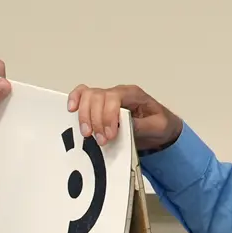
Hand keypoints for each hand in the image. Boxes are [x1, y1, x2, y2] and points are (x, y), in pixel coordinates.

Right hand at [66, 83, 182, 150]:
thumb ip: (141, 125)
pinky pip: (82, 95)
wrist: (160, 128)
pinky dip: (75, 100)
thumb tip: (124, 125)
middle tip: (101, 140)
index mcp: (133, 94)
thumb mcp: (158, 126)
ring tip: (88, 134)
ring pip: (87, 96)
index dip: (108, 116)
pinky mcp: (99, 106)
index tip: (110, 135)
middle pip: (97, 96)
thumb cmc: (159, 124)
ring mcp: (107, 98)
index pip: (114, 97)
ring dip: (84, 116)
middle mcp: (118, 93)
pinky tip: (71, 110)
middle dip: (96, 120)